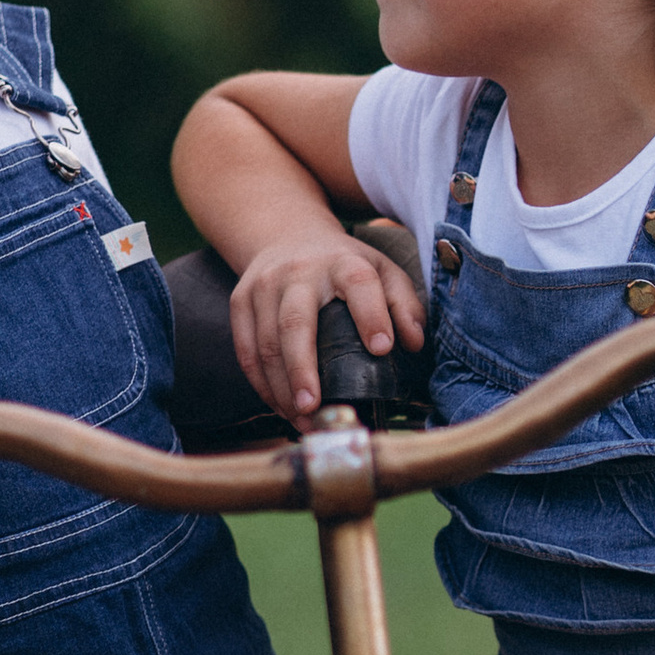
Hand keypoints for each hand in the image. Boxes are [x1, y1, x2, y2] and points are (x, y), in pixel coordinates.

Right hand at [229, 227, 423, 419]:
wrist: (286, 235)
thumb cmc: (342, 265)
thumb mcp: (381, 270)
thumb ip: (404, 304)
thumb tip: (414, 343)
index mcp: (343, 263)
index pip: (359, 285)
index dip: (371, 316)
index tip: (382, 349)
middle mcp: (299, 272)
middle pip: (295, 322)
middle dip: (302, 368)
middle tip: (313, 406)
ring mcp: (263, 286)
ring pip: (265, 343)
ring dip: (281, 388)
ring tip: (301, 419)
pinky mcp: (240, 301)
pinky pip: (245, 350)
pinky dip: (262, 384)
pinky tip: (281, 407)